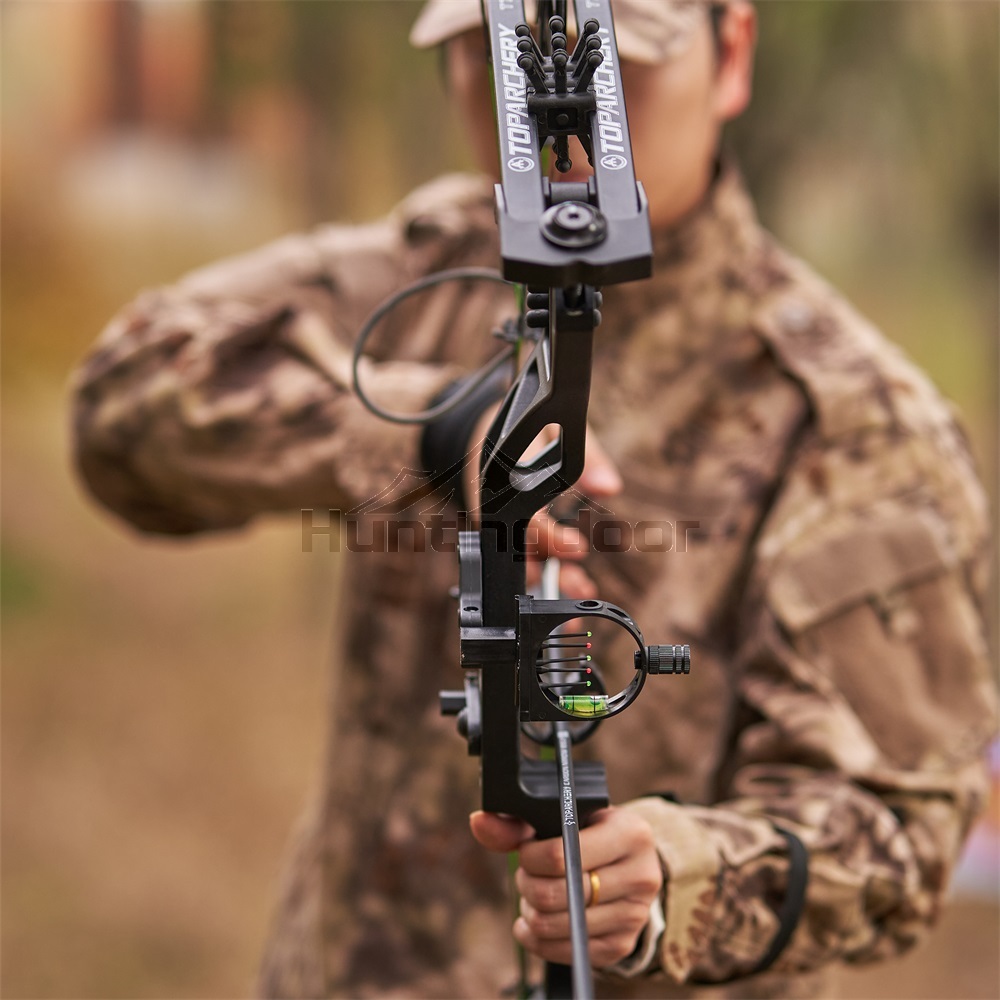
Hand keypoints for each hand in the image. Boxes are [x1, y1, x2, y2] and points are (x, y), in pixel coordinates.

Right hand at [463, 406, 622, 599]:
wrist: (484, 432)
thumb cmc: (526, 431)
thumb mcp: (559, 431)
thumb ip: (588, 458)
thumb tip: (610, 488)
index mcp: (505, 482)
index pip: (528, 520)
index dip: (553, 539)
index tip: (579, 547)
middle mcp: (496, 509)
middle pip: (519, 554)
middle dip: (549, 575)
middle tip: (581, 586)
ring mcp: (497, 525)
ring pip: (518, 562)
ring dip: (547, 581)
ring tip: (578, 595)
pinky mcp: (502, 534)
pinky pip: (518, 559)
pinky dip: (540, 575)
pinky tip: (563, 589)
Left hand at [470, 807, 662, 967]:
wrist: (630, 863)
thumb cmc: (588, 833)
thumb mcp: (564, 818)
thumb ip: (518, 822)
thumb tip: (479, 823)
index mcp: (630, 833)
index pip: (560, 855)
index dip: (529, 857)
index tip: (526, 851)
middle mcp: (640, 875)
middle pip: (554, 894)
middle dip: (527, 884)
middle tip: (526, 874)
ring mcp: (634, 915)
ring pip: (555, 925)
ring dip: (531, 911)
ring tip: (533, 895)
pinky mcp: (621, 945)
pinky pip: (563, 951)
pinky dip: (538, 939)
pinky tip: (536, 921)